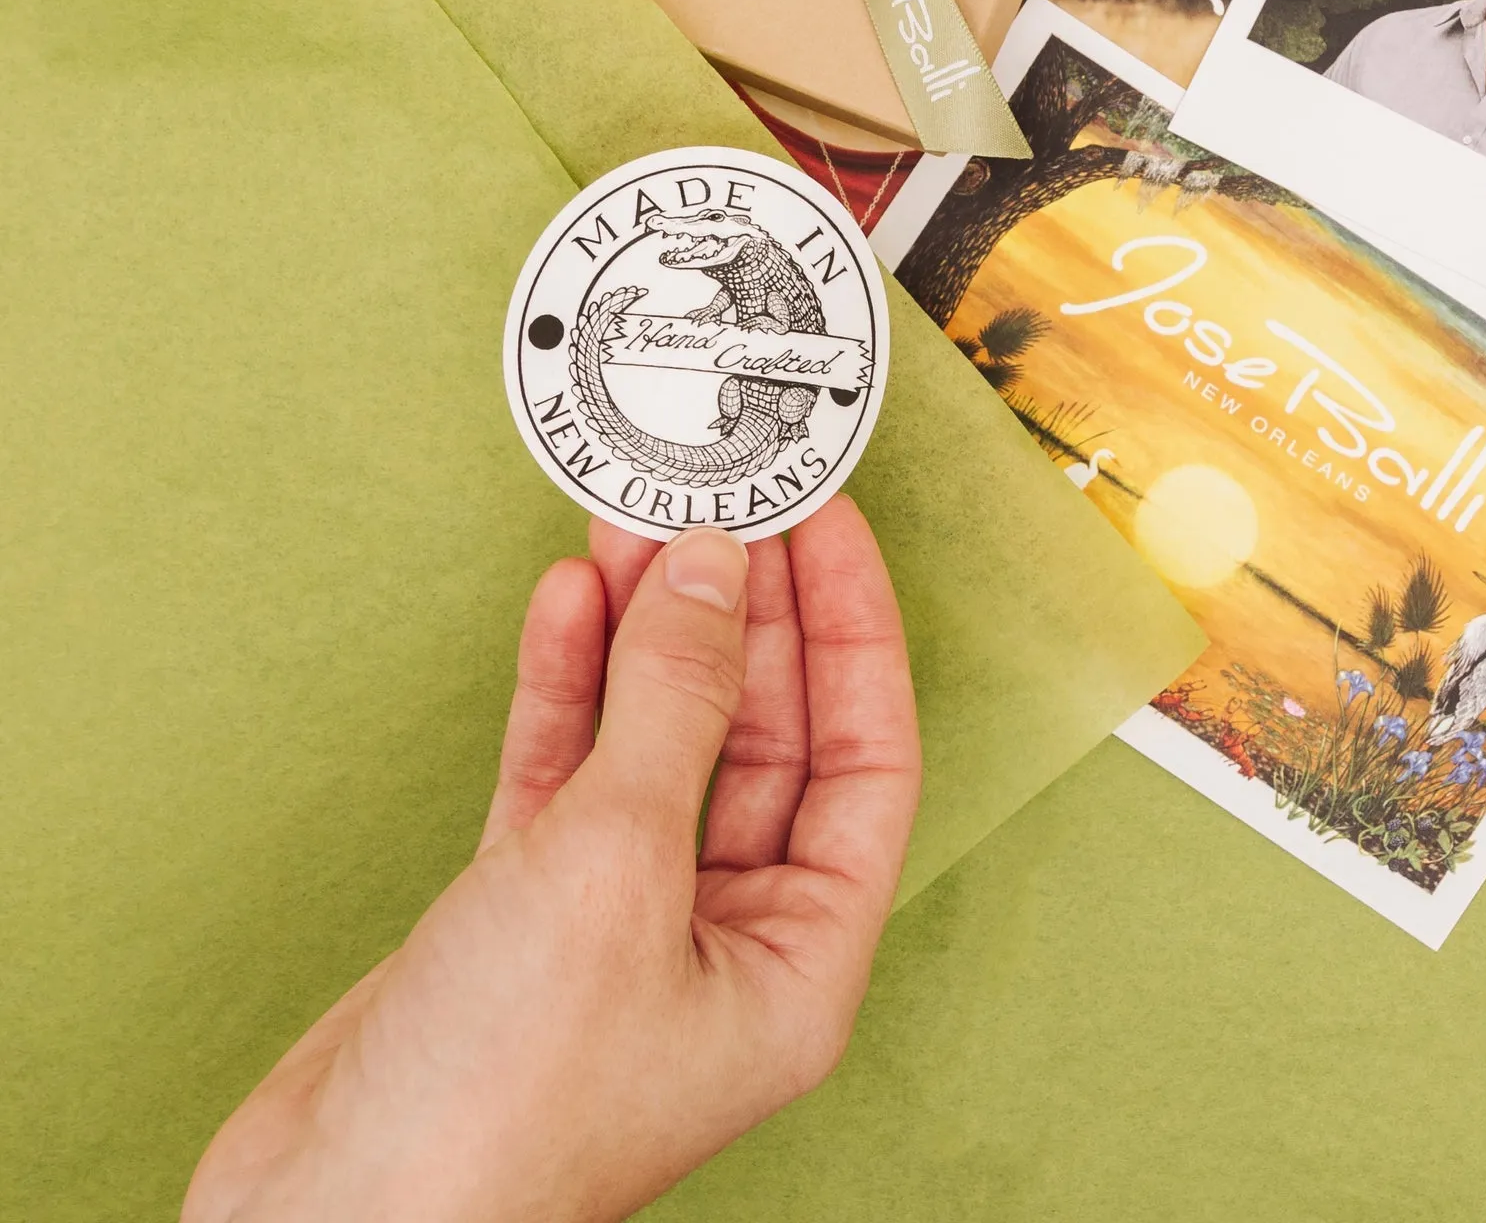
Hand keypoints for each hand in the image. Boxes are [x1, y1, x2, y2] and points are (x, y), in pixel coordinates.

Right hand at [183, 496, 921, 1221]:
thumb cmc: (501, 1098)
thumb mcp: (617, 866)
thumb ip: (675, 704)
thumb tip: (713, 570)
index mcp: (800, 958)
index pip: (866, 753)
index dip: (852, 628)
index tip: (826, 524)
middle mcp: (725, 936)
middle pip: (763, 734)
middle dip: (738, 615)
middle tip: (721, 505)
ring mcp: (621, 921)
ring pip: (657, 740)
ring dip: (645, 631)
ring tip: (633, 525)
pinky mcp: (524, 910)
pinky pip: (567, 769)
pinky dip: (567, 684)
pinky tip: (566, 602)